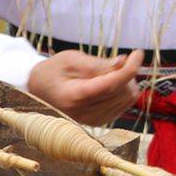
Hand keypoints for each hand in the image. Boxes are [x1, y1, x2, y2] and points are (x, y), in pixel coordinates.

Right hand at [26, 49, 144, 127]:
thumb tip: (123, 62)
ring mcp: (93, 121)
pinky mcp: (99, 122)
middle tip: (116, 61)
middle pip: (123, 92)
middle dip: (126, 73)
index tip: (138, 53)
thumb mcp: (70, 59)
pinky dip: (121, 92)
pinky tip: (109, 84)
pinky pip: (123, 106)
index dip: (130, 68)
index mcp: (75, 96)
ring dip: (125, 83)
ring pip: (127, 100)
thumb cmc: (52, 72)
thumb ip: (98, 63)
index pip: (112, 84)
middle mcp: (86, 113)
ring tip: (108, 72)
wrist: (37, 91)